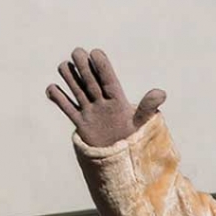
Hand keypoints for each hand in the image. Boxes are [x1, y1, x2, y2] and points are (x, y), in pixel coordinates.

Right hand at [46, 48, 165, 147]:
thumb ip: (147, 108)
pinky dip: (56, 95)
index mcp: (117, 98)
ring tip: (67, 73)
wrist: (121, 162)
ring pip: (74, 84)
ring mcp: (89, 109)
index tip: (95, 53)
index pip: (106, 75)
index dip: (100, 62)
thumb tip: (161, 93)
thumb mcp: (140, 124)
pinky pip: (65, 105)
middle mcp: (101, 100)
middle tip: (79, 59)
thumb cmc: (133, 140)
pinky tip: (53, 91)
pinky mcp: (80, 122)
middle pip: (88, 74)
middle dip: (82, 63)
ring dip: (68, 73)